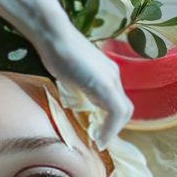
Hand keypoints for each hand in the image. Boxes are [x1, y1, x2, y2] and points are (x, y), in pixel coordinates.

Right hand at [32, 25, 131, 149]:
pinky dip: (109, 128)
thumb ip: (77, 87)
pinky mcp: (104, 84)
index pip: (116, 101)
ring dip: (112, 130)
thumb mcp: (68, 74)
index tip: (96, 132)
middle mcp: (113, 75)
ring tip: (99, 141)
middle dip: (113, 127)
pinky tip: (98, 137)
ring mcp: (111, 79)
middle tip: (99, 140)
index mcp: (106, 73)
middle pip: (124, 108)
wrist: (53, 35)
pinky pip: (116, 112)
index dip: (110, 120)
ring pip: (123, 111)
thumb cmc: (55, 50)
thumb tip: (76, 102)